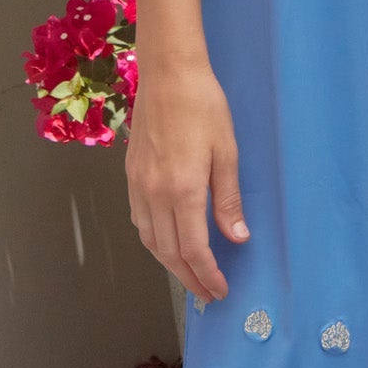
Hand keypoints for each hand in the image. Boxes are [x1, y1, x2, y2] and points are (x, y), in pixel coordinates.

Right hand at [125, 60, 249, 303]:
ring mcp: (138, 186)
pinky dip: (153, 241)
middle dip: (189, 278)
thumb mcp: (227, 151)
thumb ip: (228, 199)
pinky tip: (166, 242)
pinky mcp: (130, 175)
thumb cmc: (204, 106)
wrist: (168, 74)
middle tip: (207, 293)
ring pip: (149, 241)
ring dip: (169, 264)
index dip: (207, 275)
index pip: (193, 249)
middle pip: (168, 253)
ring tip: (189, 274)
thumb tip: (237, 238)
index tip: (220, 290)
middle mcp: (155, 194)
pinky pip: (139, 221)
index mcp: (183, 190)